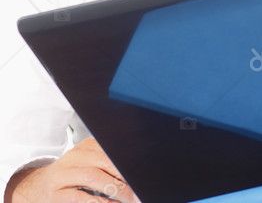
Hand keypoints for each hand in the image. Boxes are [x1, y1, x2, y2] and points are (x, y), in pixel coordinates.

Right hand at [5, 138, 138, 202]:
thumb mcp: (89, 163)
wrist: (36, 187)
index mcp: (87, 146)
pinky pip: (79, 197)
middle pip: (105, 161)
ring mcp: (62, 174)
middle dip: (125, 177)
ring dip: (115, 189)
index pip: (113, 149)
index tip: (143, 173)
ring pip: (93, 177)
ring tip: (129, 199)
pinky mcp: (55, 194)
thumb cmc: (72, 176)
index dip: (129, 162)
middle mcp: (75, 156)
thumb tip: (138, 173)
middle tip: (139, 190)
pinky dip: (98, 202)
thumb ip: (109, 163)